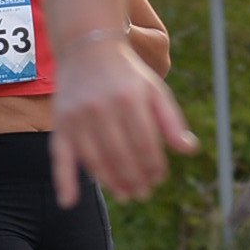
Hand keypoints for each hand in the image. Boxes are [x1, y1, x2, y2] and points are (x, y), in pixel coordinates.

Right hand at [50, 35, 196, 205]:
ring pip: (96, 162)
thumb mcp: (155, 91)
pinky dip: (64, 181)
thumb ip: (172, 121)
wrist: (87, 48)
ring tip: (125, 194)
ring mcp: (78, 118)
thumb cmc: (127, 74)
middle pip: (121, 157)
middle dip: (136, 179)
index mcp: (129, 98)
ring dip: (112, 183)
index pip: (145, 145)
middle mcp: (101, 108)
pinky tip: (69, 201)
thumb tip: (189, 150)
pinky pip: (60, 157)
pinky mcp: (60, 124)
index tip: (159, 177)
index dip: (154, 167)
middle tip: (144, 192)